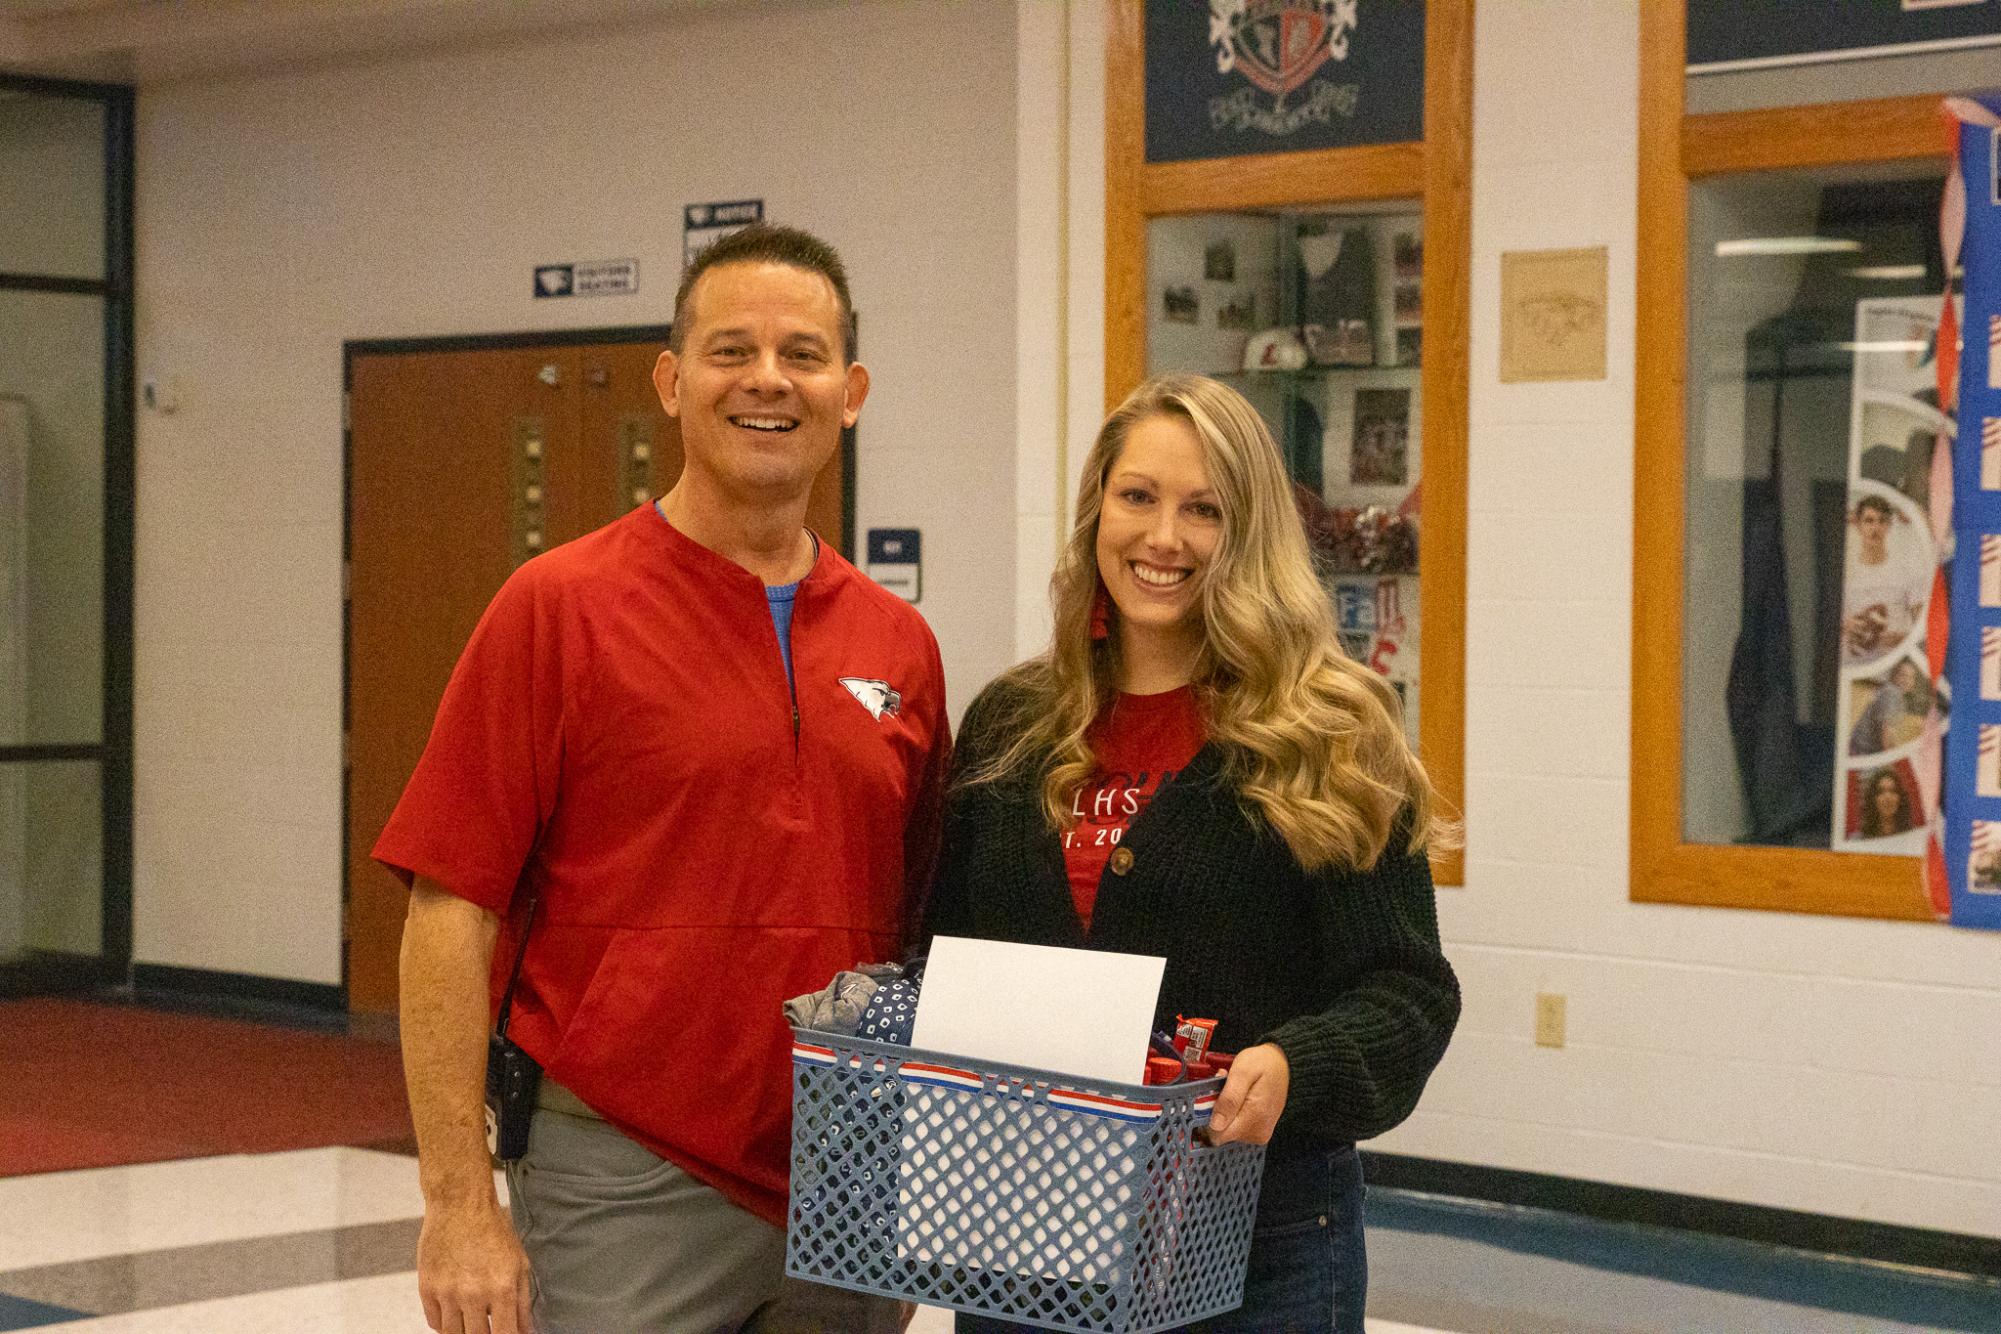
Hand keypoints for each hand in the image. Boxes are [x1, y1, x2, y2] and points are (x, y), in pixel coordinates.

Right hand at [416, 1197, 534, 1333]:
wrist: (459, 1203)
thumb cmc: (494, 1231)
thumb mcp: (519, 1263)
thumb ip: (524, 1303)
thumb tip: (528, 1333)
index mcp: (502, 1288)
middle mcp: (473, 1293)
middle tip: (487, 1325)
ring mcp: (447, 1292)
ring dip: (464, 1331)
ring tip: (472, 1319)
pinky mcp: (426, 1287)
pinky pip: (434, 1322)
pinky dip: (445, 1323)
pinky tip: (456, 1310)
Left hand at [1206, 1043, 1288, 1145]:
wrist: (1284, 1063)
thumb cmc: (1263, 1063)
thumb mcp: (1242, 1072)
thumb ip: (1229, 1098)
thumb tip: (1215, 1125)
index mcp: (1253, 1120)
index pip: (1216, 1135)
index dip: (1208, 1116)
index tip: (1212, 1097)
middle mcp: (1257, 1133)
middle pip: (1221, 1132)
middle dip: (1217, 1111)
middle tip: (1225, 1088)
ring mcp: (1259, 1133)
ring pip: (1227, 1130)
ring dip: (1224, 1111)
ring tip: (1235, 1091)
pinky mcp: (1259, 1131)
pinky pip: (1236, 1127)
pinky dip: (1233, 1113)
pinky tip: (1239, 1098)